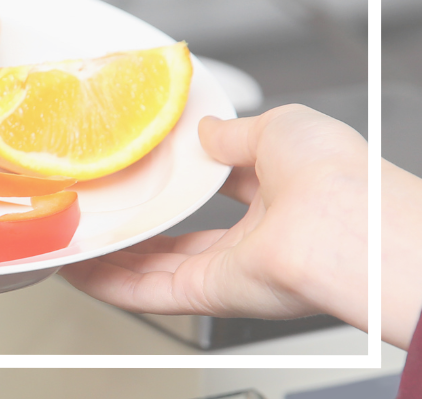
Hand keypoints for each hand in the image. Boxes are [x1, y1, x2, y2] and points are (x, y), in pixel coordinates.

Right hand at [62, 105, 368, 327]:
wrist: (348, 225)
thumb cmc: (335, 175)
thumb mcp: (281, 126)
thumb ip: (235, 132)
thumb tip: (207, 128)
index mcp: (282, 195)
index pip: (225, 189)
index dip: (186, 179)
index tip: (148, 167)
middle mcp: (258, 237)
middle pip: (183, 237)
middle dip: (140, 226)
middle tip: (100, 208)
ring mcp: (232, 269)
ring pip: (157, 268)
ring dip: (113, 257)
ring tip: (73, 238)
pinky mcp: (210, 294)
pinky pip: (150, 293)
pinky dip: (109, 284)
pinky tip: (77, 268)